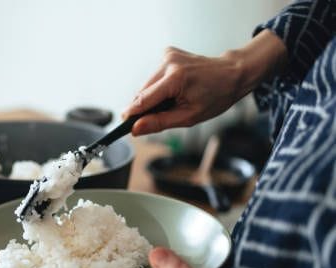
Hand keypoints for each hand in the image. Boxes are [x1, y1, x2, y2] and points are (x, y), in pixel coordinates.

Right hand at [124, 30, 287, 135]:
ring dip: (152, 97)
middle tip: (157, 118)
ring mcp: (168, 55)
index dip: (131, 114)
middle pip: (142, 92)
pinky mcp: (168, 53)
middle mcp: (168, 63)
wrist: (232, 74)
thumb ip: (159, 122)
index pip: (143, 100)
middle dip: (145, 107)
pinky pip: (154, 77)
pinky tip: (174, 89)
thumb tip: (135, 128)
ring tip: (172, 102)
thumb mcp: (189, 116)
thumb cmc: (215, 97)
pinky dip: (159, 86)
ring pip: (146, 85)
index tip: (123, 125)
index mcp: (175, 78)